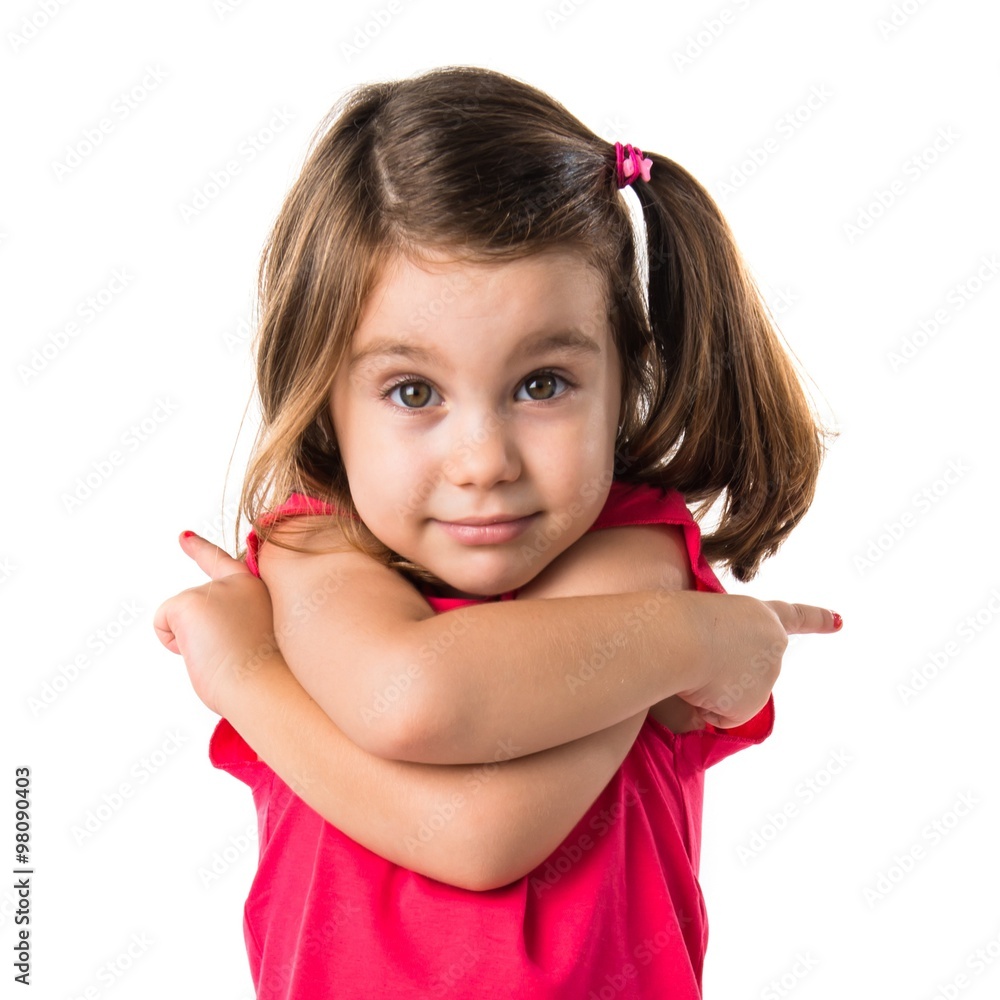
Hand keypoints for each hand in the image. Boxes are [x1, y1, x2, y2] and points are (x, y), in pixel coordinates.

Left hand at [153, 532, 277, 714]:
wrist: (264, 684)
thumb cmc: (263, 677)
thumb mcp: (256, 642)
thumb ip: (235, 625)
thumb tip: (204, 637)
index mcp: (258, 592)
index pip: (224, 564)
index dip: (200, 549)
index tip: (183, 536)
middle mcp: (237, 583)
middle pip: (196, 606)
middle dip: (198, 631)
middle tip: (226, 652)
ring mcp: (213, 589)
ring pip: (180, 617)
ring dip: (191, 643)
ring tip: (221, 654)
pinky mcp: (189, 601)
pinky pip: (163, 622)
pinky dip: (173, 643)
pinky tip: (200, 651)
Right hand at [676, 597, 840, 728]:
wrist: (678, 637)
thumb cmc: (678, 622)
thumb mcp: (705, 624)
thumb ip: (723, 653)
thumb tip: (718, 704)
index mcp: (760, 613)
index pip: (794, 616)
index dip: (817, 618)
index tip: (839, 620)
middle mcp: (773, 643)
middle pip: (748, 667)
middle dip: (723, 669)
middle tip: (699, 653)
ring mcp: (768, 675)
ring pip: (732, 691)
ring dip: (710, 686)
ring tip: (695, 664)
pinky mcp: (755, 703)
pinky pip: (721, 713)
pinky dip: (706, 706)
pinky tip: (698, 688)